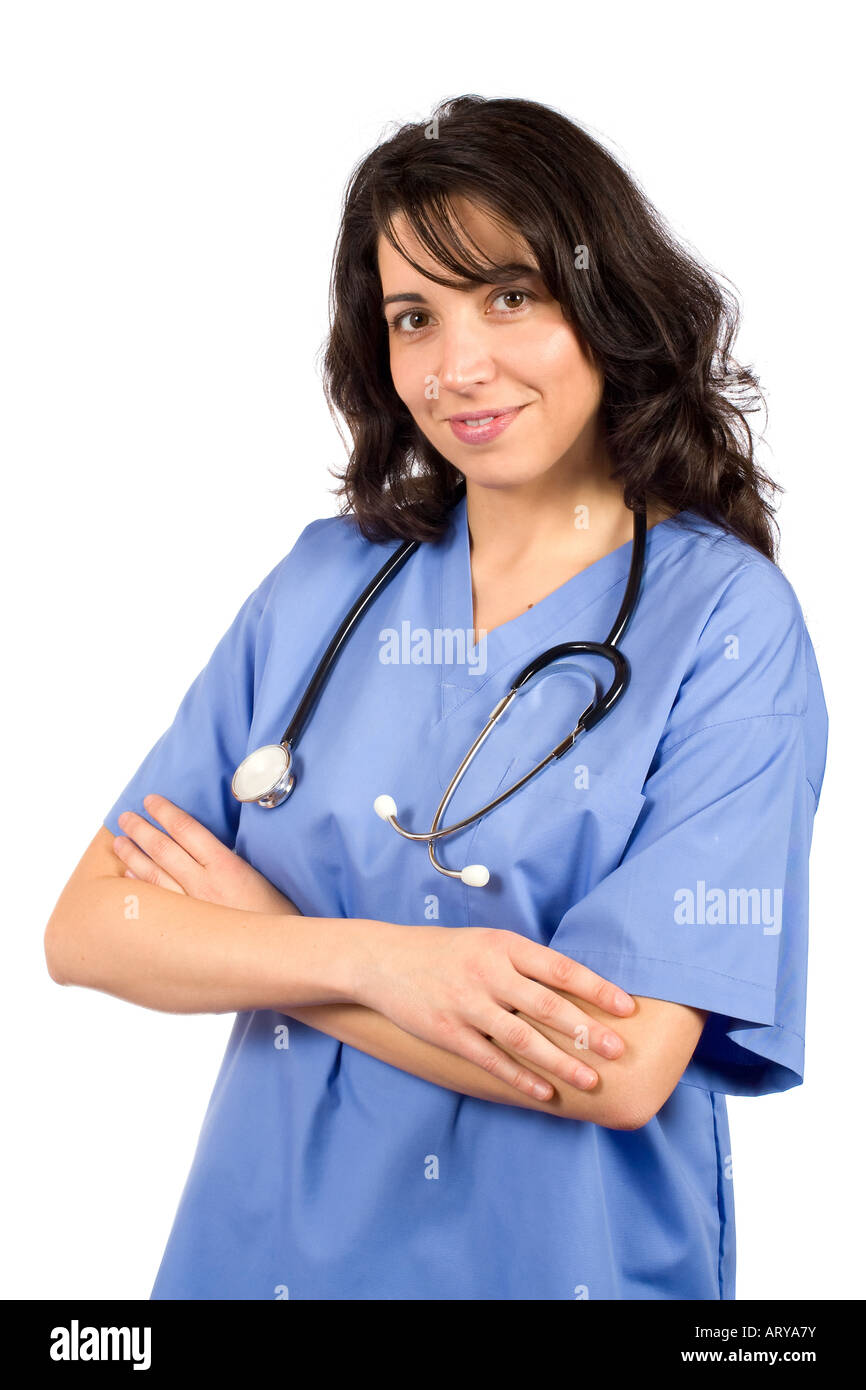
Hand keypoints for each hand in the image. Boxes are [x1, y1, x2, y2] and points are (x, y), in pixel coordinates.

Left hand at [112, 793, 297, 916]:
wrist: (278, 957)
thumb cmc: (278, 917)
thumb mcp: (261, 878)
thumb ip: (232, 862)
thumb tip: (210, 846)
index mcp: (227, 866)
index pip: (187, 829)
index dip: (166, 812)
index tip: (150, 800)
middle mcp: (204, 884)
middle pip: (164, 848)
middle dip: (141, 829)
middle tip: (124, 816)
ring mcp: (192, 907)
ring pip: (154, 874)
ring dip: (133, 854)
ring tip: (118, 841)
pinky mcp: (186, 929)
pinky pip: (156, 902)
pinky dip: (140, 885)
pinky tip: (128, 875)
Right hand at [353, 922, 634, 1101]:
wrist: (382, 960)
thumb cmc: (444, 951)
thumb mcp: (486, 943)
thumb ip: (524, 962)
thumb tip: (574, 987)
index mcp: (503, 946)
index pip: (560, 968)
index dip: (596, 989)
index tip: (626, 1007)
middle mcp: (488, 973)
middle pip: (547, 1006)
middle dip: (587, 1030)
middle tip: (619, 1050)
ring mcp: (467, 1005)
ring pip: (523, 1038)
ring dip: (560, 1061)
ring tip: (591, 1079)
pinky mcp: (448, 1032)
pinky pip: (491, 1060)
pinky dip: (520, 1078)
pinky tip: (545, 1092)